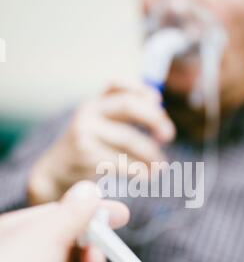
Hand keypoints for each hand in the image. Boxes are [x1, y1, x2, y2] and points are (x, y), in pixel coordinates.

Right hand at [28, 82, 175, 204]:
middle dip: (154, 118)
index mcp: (94, 103)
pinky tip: (145, 177)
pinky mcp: (85, 154)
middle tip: (169, 135)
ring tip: (160, 168)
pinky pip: (121, 161)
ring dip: (151, 154)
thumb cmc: (87, 149)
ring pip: (129, 138)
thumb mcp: (100, 127)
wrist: (55, 172)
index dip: (140, 88)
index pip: (116, 84)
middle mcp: (89, 113)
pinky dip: (138, 171)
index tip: (158, 101)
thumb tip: (159, 109)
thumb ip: (123, 117)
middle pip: (128, 105)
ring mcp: (85, 132)